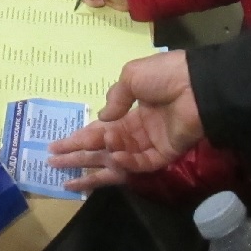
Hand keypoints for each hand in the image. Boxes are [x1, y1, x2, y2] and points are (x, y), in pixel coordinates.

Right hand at [48, 51, 202, 191]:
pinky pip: (142, 162)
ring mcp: (150, 143)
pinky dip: (128, 162)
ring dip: (97, 165)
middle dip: (78, 156)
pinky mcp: (164, 153)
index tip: (57, 145)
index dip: (78, 137)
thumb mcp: (131, 76)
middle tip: (54, 163)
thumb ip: (115, 99)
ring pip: (118, 160)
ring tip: (73, 175)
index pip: (99, 129)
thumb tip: (102, 119)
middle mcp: (137, 129)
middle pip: (103, 148)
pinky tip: (114, 157)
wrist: (196, 83)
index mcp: (130, 110)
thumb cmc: (164, 75)